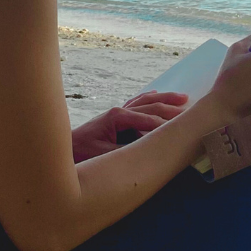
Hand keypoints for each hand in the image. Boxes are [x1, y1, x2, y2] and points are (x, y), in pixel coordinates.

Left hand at [70, 91, 188, 162]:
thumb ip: (128, 152)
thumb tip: (149, 150)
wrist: (59, 150)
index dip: (167, 123)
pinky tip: (156, 94)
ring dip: (165, 99)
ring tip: (183, 97)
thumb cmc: (80, 155)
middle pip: (151, 105)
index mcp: (118, 117)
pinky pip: (136, 103)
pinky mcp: (114, 116)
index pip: (149, 118)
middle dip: (172, 107)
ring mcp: (117, 111)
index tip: (184, 126)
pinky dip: (149, 98)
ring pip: (146, 100)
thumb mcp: (105, 156)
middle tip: (191, 109)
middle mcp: (119, 110)